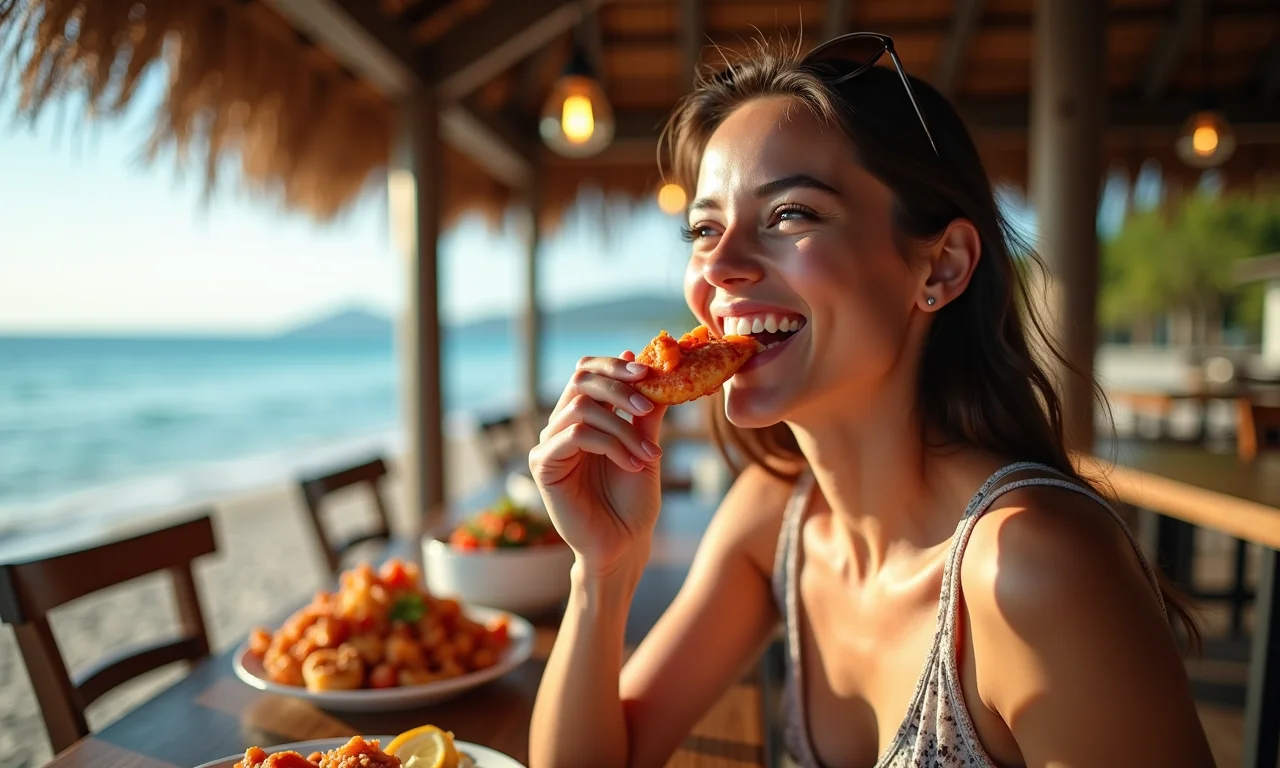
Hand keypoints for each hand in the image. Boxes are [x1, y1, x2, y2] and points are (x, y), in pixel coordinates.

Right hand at [528, 351, 666, 576]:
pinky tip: (633, 465)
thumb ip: (646, 412)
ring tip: (649, 455)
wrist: (624, 544)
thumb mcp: (646, 446)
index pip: (589, 371)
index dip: (615, 365)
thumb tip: (655, 368)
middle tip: (647, 405)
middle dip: (618, 387)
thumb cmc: (634, 500)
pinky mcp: (543, 465)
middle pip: (581, 379)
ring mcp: (550, 443)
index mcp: (585, 416)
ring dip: (622, 427)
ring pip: (581, 407)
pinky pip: (575, 435)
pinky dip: (610, 444)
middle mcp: (563, 425)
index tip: (648, 371)